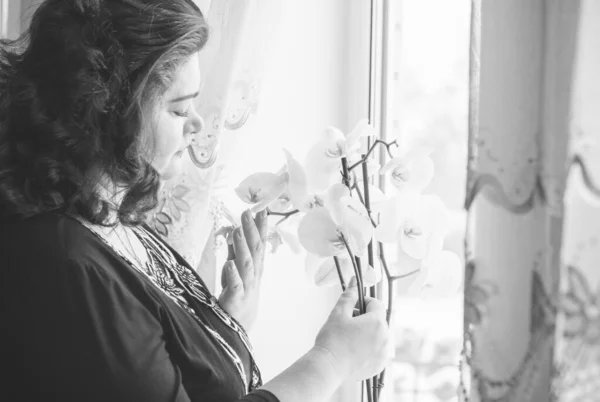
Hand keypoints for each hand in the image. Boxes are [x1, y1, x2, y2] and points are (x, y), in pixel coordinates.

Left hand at [218, 209, 267, 330]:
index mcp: (254, 267)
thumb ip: (235, 251)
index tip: (261, 210)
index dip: (260, 227)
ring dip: (243, 247)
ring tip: (238, 232)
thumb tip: (235, 231)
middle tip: (248, 212)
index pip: (259, 243)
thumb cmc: (237, 296)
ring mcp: (246, 287)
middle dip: (252, 230)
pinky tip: (229, 263)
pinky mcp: (236, 299)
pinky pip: (235, 285)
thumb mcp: (235, 270)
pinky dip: (233, 274)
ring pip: (246, 264)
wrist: (238, 328)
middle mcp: (253, 275)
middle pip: (254, 250)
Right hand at [313, 278, 392, 380]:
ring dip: (367, 332)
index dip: (363, 302)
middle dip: (365, 317)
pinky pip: (377, 350)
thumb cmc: (332, 340)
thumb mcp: (338, 313)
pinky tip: (353, 350)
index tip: (351, 308)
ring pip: (378, 335)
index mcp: (377, 322)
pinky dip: (369, 348)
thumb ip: (349, 296)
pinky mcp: (379, 365)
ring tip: (349, 338)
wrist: (328, 368)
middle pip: (378, 319)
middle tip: (347, 323)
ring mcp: (383, 353)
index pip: (376, 303)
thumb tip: (354, 281)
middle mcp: (385, 337)